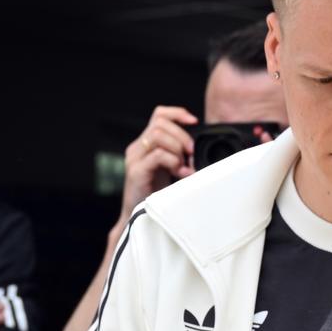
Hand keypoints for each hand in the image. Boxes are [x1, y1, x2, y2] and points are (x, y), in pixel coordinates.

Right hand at [120, 106, 196, 222]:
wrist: (139, 217)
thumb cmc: (155, 194)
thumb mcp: (170, 169)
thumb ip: (178, 155)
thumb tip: (196, 148)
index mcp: (144, 144)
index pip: (159, 115)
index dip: (177, 113)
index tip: (194, 121)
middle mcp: (137, 148)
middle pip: (160, 123)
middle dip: (182, 136)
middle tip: (191, 154)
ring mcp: (135, 159)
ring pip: (158, 135)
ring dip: (177, 148)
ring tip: (183, 166)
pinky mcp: (136, 171)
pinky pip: (157, 155)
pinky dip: (173, 161)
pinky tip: (180, 173)